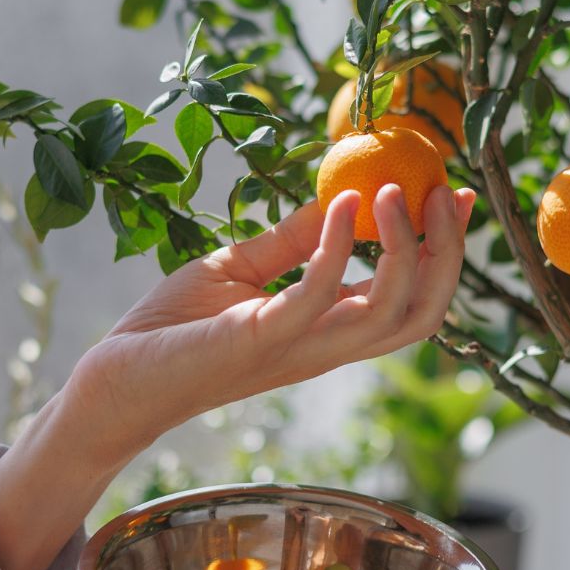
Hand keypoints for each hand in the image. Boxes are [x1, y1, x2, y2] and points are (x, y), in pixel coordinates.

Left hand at [75, 182, 477, 450]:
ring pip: (390, 315)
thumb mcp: (240, 270)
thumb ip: (290, 242)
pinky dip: (340, 247)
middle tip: (447, 194)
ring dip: (406, 250)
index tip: (456, 196)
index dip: (444, 252)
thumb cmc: (171, 330)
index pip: (410, 301)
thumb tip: (339, 197)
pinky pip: (319, 296)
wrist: (113, 378)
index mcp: (326, 332)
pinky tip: (342, 205)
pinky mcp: (260, 340)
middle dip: (447, 254)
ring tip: (396, 191)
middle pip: (422, 315)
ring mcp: (297, 349)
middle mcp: (325, 348)